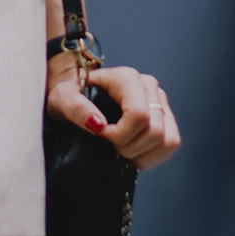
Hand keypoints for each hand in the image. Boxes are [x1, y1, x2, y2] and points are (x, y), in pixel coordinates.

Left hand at [48, 57, 178, 169]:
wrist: (77, 94)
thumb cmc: (69, 94)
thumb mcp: (62, 99)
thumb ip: (76, 108)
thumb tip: (98, 124)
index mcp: (127, 78)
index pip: (139, 115)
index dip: (121, 134)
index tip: (102, 135)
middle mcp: (149, 86)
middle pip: (155, 130)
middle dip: (130, 147)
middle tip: (111, 145)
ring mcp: (160, 102)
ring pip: (167, 139)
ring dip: (143, 153)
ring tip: (122, 150)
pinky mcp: (166, 118)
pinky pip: (172, 144)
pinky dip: (153, 156)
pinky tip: (134, 153)